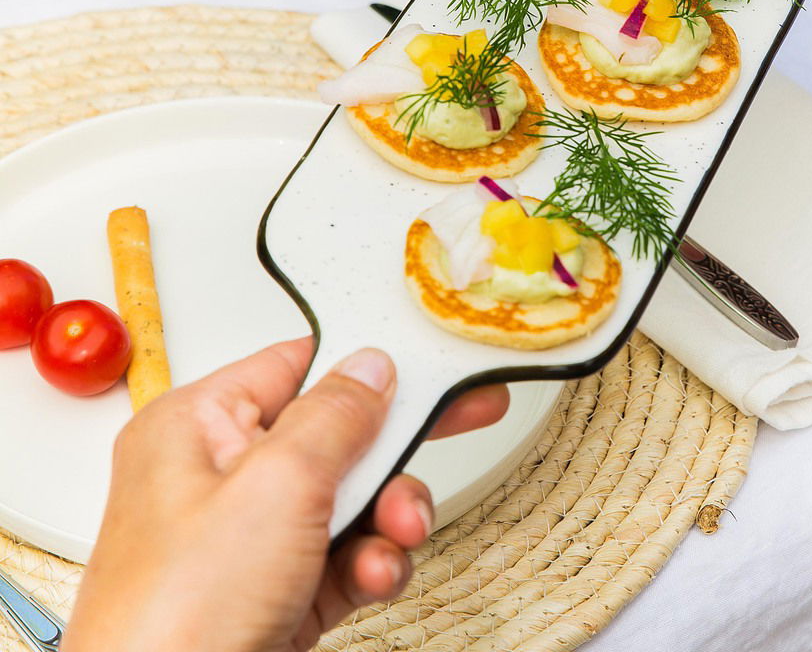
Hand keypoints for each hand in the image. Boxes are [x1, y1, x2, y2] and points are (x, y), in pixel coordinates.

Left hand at [62, 338, 508, 651]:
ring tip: (402, 531)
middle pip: (335, 435)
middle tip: (467, 414)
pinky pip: (345, 556)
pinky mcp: (276, 592)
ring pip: (350, 499)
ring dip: (388, 514)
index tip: (430, 363)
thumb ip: (335, 416)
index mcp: (196, 428)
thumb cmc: (176, 616)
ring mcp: (248, 540)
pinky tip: (376, 575)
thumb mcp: (276, 487)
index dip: (367, 362)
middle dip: (395, 447)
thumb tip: (371, 367)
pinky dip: (372, 563)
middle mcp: (219, 477)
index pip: (297, 366)